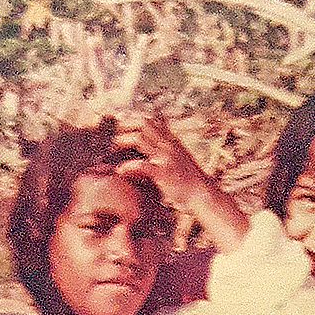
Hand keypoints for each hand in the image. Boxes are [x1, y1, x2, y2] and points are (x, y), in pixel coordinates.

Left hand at [110, 113, 249, 252]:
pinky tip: (119, 171)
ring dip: (122, 141)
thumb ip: (168, 148)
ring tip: (111, 149)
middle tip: (112, 135)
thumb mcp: (180, 158)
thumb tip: (158, 143)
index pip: (152, 120)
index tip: (120, 123)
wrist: (203, 195)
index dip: (135, 119)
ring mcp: (166, 158)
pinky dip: (127, 167)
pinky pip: (142, 165)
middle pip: (144, 124)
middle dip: (126, 126)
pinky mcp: (163, 173)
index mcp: (172, 141)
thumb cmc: (190, 180)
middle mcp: (168, 145)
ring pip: (140, 139)